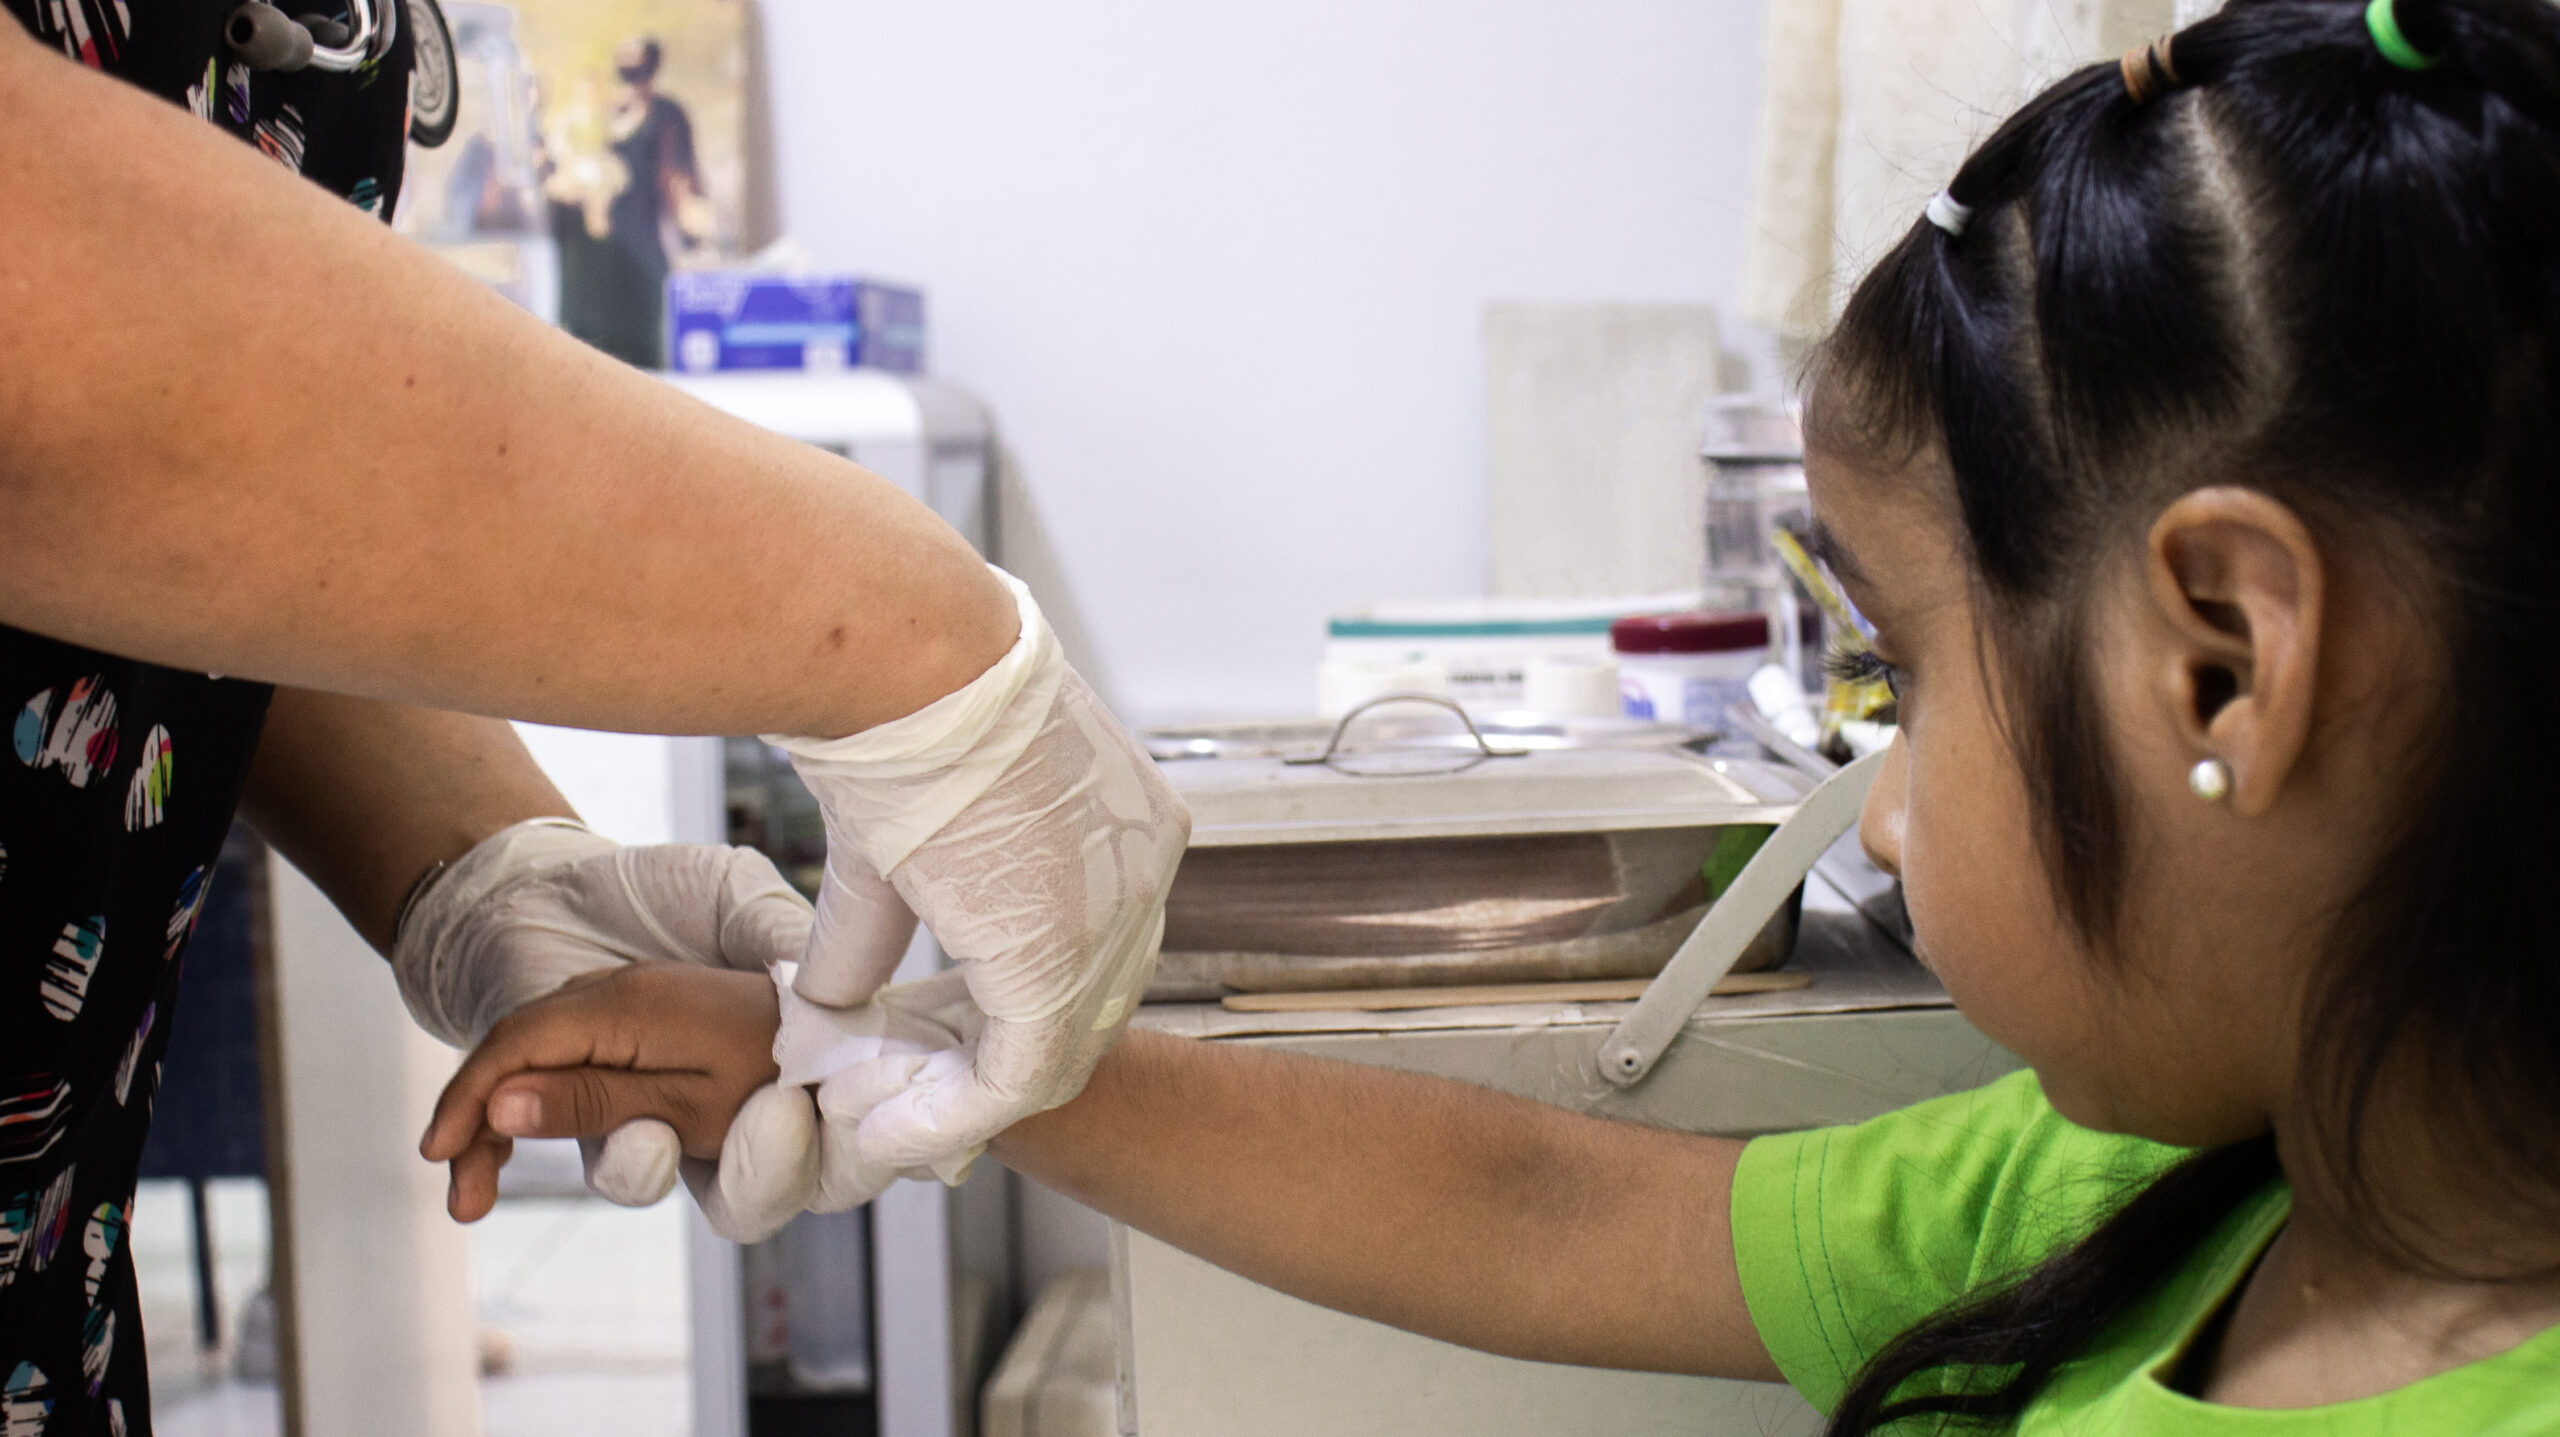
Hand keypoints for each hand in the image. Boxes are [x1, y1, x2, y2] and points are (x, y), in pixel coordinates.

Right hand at [394, 820, 811, 1206]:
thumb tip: (499, 1105)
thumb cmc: (775, 1071)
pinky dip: (557, 1083)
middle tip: (462, 1195)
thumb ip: (589, 1102)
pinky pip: (586, 1044)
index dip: (468, 1105)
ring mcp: (640, 999)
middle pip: (521, 1053)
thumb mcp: (683, 1104)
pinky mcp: (660, 1011)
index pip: (515, 1049)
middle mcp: (621, 994)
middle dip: (479, 1120)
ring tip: (484, 1170)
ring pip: (549, 1050)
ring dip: (514, 1107)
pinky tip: (540, 1117)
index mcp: (620, 1009)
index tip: (438, 1159)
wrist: (850, 1031)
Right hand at [768, 570, 1189, 1186]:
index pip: (1088, 947)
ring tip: (880, 1122)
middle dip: (991, 1064)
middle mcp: (1142, 866)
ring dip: (961, 1104)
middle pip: (1085, 1007)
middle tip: (906, 1100)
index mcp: (1125, 821)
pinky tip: (884, 1129)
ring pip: (1054, 1056)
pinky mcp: (1058, 961)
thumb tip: (829, 997)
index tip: (932, 1045)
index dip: (1008, 1009)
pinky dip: (948, 1116)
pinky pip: (1016, 1077)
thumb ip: (875, 925)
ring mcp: (1114, 916)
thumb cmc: (887, 704)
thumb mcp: (894, 836)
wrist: (898, 653)